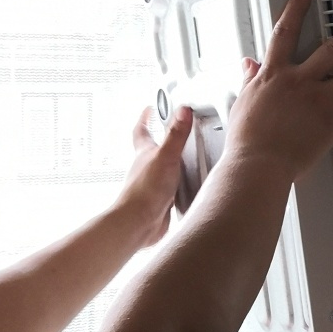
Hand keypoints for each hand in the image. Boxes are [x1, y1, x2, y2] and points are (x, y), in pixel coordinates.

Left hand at [114, 106, 194, 247]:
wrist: (139, 222)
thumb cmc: (145, 190)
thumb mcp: (165, 156)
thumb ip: (176, 134)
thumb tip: (183, 110)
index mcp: (145, 153)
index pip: (142, 130)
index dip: (145, 118)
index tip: (151, 108)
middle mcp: (148, 166)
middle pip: (153, 148)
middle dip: (161, 137)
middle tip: (174, 128)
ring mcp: (155, 183)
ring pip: (165, 166)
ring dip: (175, 160)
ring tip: (190, 153)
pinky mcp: (164, 199)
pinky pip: (174, 186)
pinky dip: (183, 181)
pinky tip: (193, 182)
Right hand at [226, 0, 332, 184]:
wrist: (259, 164)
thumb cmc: (247, 139)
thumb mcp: (243, 102)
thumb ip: (250, 80)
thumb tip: (249, 64)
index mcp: (275, 74)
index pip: (285, 34)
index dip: (294, 11)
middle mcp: (300, 81)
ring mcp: (318, 100)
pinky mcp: (331, 121)